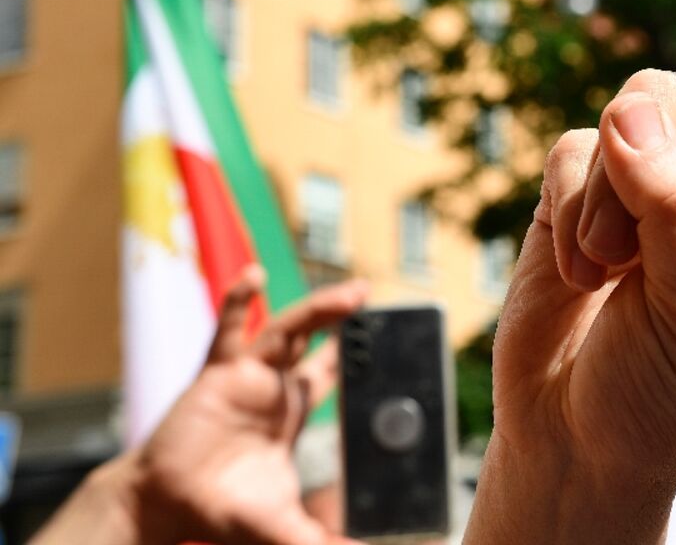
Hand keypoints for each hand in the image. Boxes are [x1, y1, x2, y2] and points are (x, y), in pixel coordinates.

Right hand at [33, 268, 366, 544]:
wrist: (166, 506)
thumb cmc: (224, 510)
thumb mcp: (284, 523)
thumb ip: (321, 540)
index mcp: (293, 413)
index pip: (336, 374)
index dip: (358, 354)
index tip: (390, 336)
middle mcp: (274, 388)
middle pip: (317, 342)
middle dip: (343, 319)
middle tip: (373, 295)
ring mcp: (246, 377)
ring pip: (287, 330)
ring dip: (319, 309)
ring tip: (354, 293)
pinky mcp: (215, 375)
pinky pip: (229, 331)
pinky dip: (239, 302)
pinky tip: (254, 277)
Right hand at [466, 0, 675, 542]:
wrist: (576, 434)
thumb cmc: (663, 397)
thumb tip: (629, 114)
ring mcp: (654, 172)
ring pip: (640, 105)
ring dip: (617, 192)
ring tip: (612, 272)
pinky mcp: (584, 179)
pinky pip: (575, 147)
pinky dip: (571, 209)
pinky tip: (578, 271)